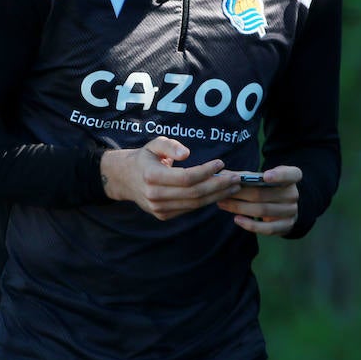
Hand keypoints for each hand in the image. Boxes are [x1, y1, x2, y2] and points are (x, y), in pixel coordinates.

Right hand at [100, 136, 239, 219]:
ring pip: (194, 204)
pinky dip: (206, 201)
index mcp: (152, 177)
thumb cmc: (144, 158)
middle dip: (218, 186)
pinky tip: (218, 193)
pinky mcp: (163, 215)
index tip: (221, 163)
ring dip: (217, 195)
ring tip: (232, 186)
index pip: (186, 178)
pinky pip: (189, 209)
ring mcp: (159, 209)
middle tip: (235, 178)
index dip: (206, 172)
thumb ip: (170, 145)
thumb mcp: (154, 144)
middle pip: (194, 193)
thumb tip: (187, 154)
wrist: (124, 179)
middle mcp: (154, 195)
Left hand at [216, 165, 301, 235]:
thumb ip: (247, 176)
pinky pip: (267, 228)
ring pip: (261, 210)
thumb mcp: (263, 178)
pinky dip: (250, 224)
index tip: (265, 176)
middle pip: (263, 194)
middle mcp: (293, 194)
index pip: (291, 174)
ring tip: (222, 203)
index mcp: (292, 177)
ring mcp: (291, 211)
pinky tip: (236, 219)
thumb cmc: (268, 188)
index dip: (279, 175)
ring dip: (239, 207)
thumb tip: (224, 176)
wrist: (282, 207)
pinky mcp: (286, 226)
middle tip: (223, 191)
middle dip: (240, 193)